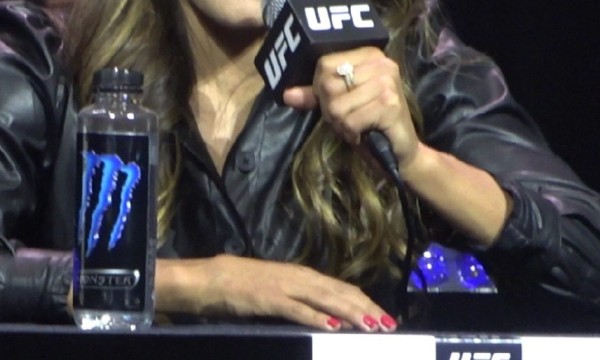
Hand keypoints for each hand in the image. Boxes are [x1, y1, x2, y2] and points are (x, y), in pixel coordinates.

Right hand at [156, 255, 396, 331]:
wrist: (210, 278)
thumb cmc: (240, 284)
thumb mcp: (276, 289)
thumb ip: (299, 298)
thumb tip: (325, 314)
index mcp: (300, 274)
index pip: (339, 287)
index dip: (363, 301)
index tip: (383, 315)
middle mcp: (297, 277)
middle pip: (339, 292)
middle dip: (366, 308)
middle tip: (389, 324)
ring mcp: (284, 287)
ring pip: (325, 299)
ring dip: (351, 313)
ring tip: (372, 325)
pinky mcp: (269, 299)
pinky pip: (298, 309)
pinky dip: (318, 317)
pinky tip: (334, 326)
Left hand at [281, 46, 420, 171]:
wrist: (401, 151)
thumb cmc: (369, 123)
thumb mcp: (340, 104)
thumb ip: (315, 95)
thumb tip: (287, 94)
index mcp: (369, 55)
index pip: (324, 64)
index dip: (321, 88)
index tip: (337, 101)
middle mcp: (381, 63)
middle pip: (328, 85)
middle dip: (331, 110)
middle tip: (349, 119)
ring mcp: (387, 83)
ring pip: (337, 105)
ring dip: (342, 124)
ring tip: (358, 127)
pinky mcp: (390, 104)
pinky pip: (350, 120)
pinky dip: (352, 133)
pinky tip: (365, 134)